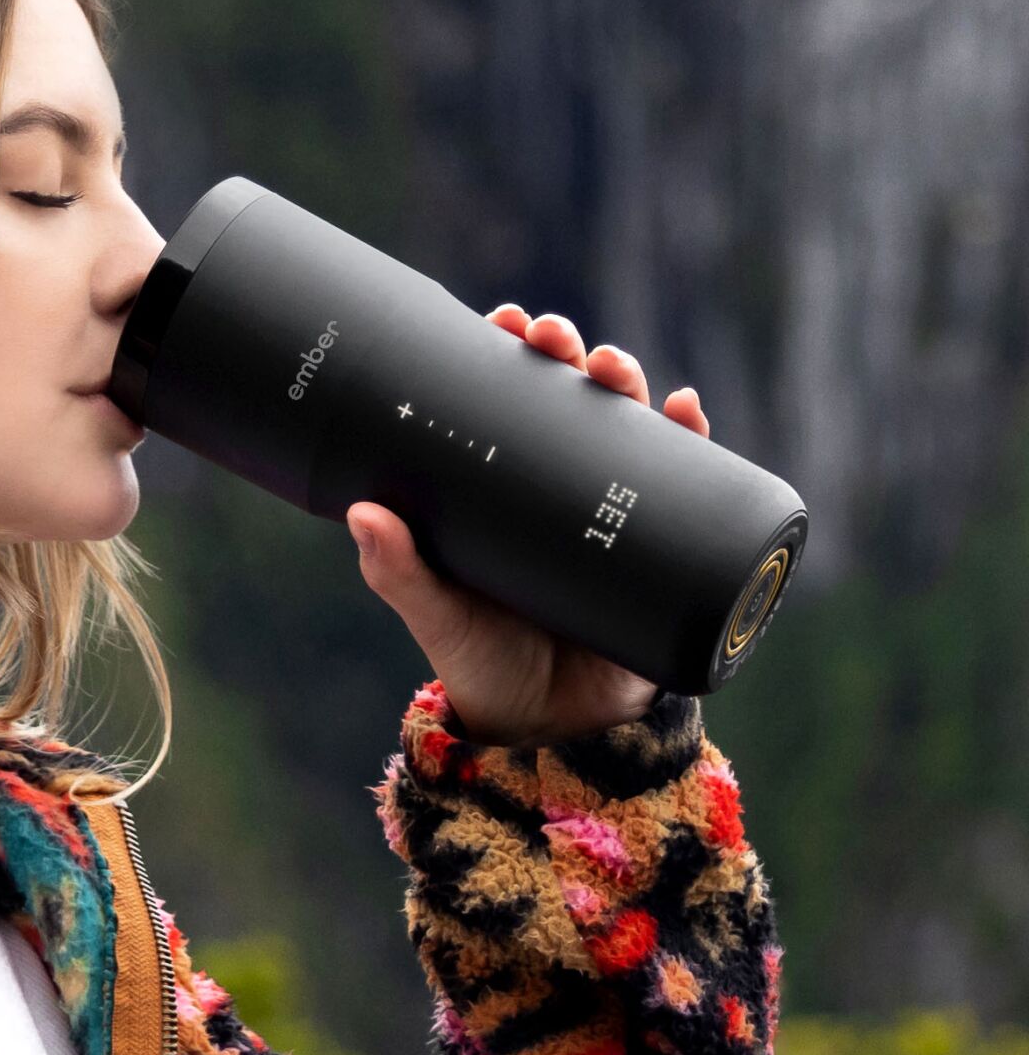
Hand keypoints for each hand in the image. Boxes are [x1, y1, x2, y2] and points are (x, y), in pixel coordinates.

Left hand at [346, 306, 710, 747]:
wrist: (552, 734)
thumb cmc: (484, 664)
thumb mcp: (437, 614)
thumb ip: (398, 571)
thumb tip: (361, 511)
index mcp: (502, 491)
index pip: (505, 404)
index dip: (509, 355)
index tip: (503, 320)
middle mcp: (560, 490)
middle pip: (570, 403)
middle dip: (569, 358)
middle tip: (555, 338)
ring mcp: (616, 514)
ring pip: (629, 431)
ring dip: (628, 387)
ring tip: (614, 369)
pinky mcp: (664, 548)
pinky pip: (689, 487)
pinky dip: (694, 444)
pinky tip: (688, 410)